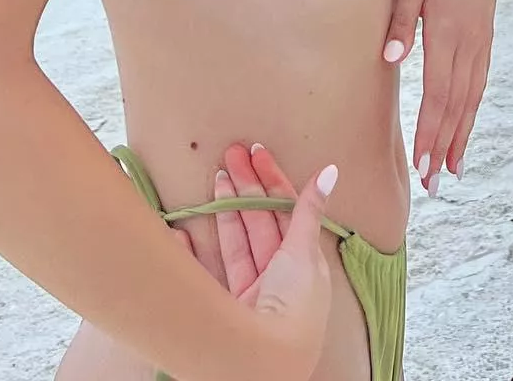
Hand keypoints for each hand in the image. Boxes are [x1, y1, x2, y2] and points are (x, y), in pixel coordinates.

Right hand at [170, 144, 336, 380]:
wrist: (264, 363)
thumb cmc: (292, 308)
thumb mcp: (305, 252)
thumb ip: (310, 211)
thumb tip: (331, 170)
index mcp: (302, 265)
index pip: (286, 212)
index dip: (273, 181)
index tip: (256, 153)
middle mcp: (277, 279)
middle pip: (259, 223)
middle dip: (246, 187)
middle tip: (230, 153)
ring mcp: (249, 294)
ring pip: (236, 242)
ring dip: (224, 210)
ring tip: (216, 176)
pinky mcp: (224, 309)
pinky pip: (207, 271)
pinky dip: (191, 252)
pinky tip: (181, 231)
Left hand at [382, 0, 496, 190]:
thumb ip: (401, 18)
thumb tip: (392, 58)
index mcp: (447, 28)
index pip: (438, 91)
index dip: (430, 130)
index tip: (421, 163)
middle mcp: (468, 40)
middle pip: (456, 104)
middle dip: (443, 146)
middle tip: (433, 185)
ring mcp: (479, 40)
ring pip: (471, 98)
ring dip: (460, 136)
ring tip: (451, 172)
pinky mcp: (483, 37)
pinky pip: (479, 82)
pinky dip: (471, 112)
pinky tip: (465, 130)